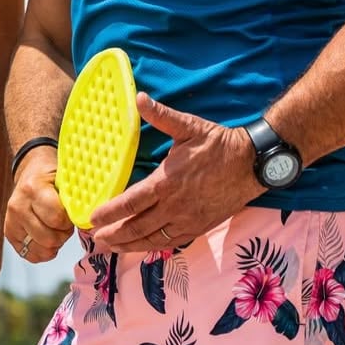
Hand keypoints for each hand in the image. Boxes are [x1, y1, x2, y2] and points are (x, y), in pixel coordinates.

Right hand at [3, 147, 74, 263]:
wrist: (30, 171)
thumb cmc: (51, 175)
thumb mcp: (64, 178)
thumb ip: (75, 197)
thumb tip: (87, 219)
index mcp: (33, 189)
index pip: (56, 219)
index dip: (69, 221)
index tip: (71, 213)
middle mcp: (18, 206)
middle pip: (48, 238)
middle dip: (63, 234)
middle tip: (65, 223)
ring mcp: (12, 221)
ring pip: (41, 250)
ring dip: (54, 244)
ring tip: (56, 229)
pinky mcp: (9, 233)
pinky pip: (30, 255)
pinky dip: (44, 251)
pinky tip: (47, 237)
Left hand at [89, 92, 261, 252]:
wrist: (252, 164)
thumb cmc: (218, 144)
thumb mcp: (188, 126)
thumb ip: (161, 115)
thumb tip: (139, 97)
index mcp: (167, 182)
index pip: (131, 202)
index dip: (110, 212)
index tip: (92, 217)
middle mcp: (174, 206)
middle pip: (138, 226)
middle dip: (114, 234)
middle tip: (95, 239)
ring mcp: (187, 220)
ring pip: (153, 238)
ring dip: (130, 245)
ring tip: (111, 247)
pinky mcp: (199, 227)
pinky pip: (171, 241)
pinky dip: (153, 246)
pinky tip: (142, 246)